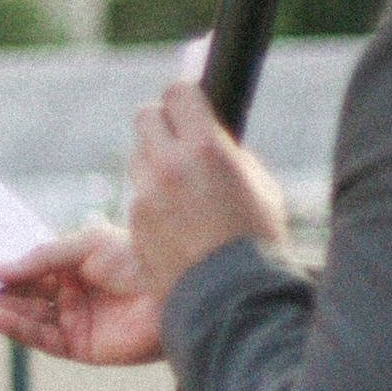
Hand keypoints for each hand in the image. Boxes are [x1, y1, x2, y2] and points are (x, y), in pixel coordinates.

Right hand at [0, 224, 164, 367]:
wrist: (180, 290)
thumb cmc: (138, 259)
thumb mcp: (85, 245)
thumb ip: (40, 257)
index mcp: (74, 264)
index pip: (28, 264)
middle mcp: (71, 292)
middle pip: (22, 292)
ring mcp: (75, 320)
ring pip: (27, 316)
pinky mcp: (80, 348)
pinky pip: (41, 339)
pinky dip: (16, 328)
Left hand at [124, 82, 287, 306]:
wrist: (231, 297)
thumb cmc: (256, 240)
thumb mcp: (258, 184)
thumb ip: (227, 152)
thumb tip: (208, 133)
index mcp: (205, 149)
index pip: (177, 93)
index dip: (184, 100)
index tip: (190, 109)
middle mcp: (169, 167)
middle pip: (146, 117)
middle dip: (162, 125)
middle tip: (179, 142)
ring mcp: (146, 196)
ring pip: (138, 156)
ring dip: (154, 162)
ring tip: (183, 188)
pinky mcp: (134, 223)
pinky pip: (138, 195)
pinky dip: (151, 199)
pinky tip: (176, 220)